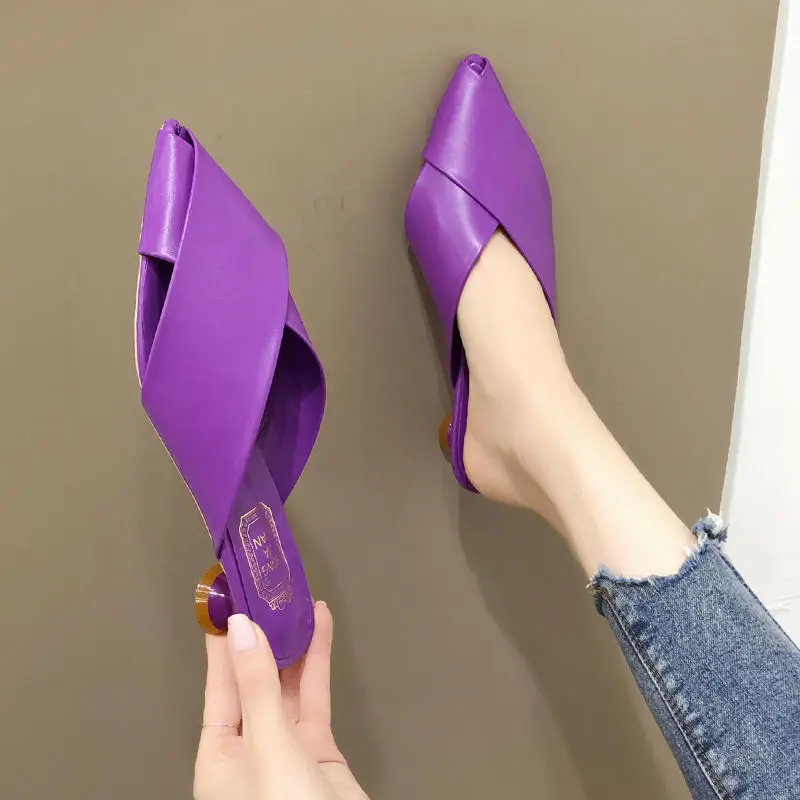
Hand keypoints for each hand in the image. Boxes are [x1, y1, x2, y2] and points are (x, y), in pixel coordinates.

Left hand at [194, 602, 368, 799]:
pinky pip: (314, 697)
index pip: (218, 687)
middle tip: (265, 591)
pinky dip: (318, 661)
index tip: (225, 602)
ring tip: (295, 600)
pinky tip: (321, 628)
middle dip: (261, 637)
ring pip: (286, 685)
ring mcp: (285, 749)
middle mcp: (249, 750)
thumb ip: (256, 687)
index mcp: (219, 758)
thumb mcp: (267, 748)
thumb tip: (239, 630)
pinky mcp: (318, 749)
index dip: (222, 644)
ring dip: (293, 643)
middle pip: (253, 681)